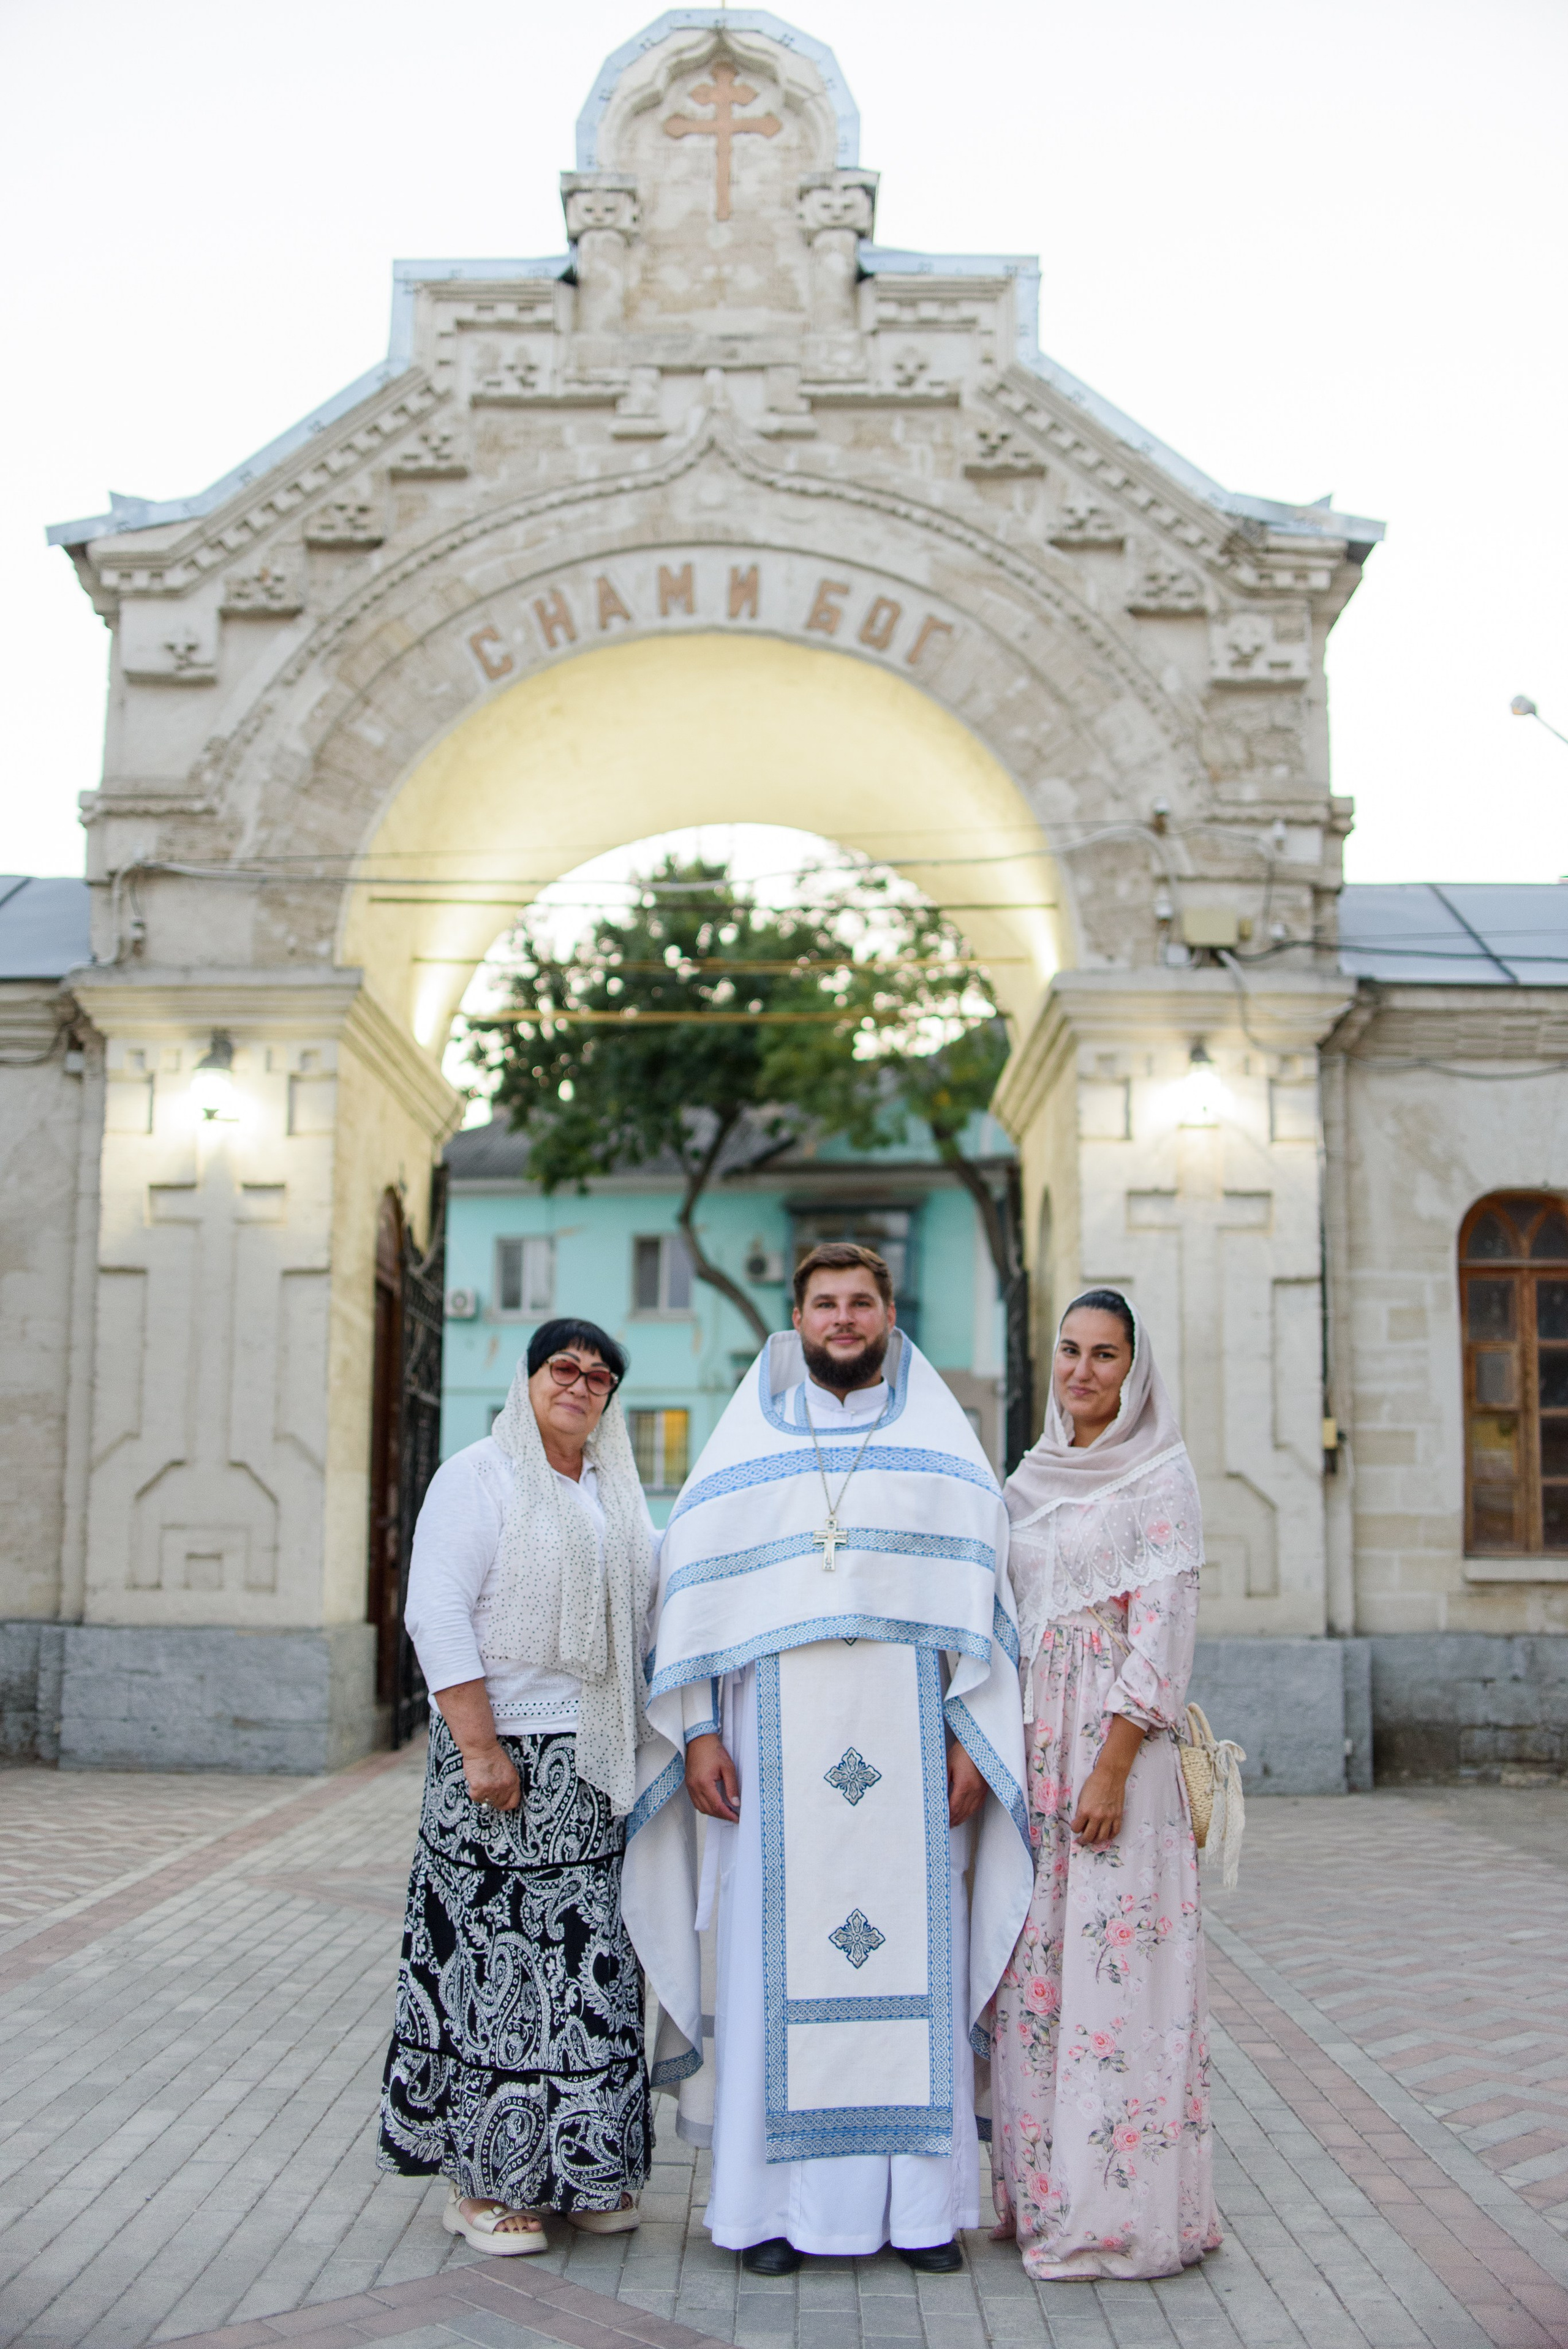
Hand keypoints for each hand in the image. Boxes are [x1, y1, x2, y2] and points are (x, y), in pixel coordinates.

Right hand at [462, 1740, 521, 1811]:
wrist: (481, 1747)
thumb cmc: (493, 1755)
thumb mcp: (508, 1769)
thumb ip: (507, 1783)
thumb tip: (502, 1798)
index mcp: (513, 1781)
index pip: (512, 1803)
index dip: (505, 1804)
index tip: (500, 1802)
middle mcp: (504, 1787)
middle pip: (498, 1803)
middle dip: (492, 1798)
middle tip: (487, 1787)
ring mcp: (491, 1788)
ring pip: (486, 1801)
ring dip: (483, 1793)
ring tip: (482, 1779)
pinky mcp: (479, 1789)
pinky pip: (476, 1797)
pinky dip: (474, 1791)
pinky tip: (476, 1779)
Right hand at [685, 1732, 740, 1820]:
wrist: (699, 1739)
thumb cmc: (713, 1750)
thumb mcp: (728, 1767)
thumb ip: (732, 1787)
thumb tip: (736, 1803)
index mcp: (704, 1783)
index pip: (716, 1806)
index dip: (727, 1814)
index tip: (736, 1817)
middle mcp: (694, 1787)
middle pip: (708, 1810)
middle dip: (721, 1815)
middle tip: (733, 1815)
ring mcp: (690, 1786)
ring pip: (701, 1808)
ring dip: (713, 1812)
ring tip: (725, 1811)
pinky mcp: (689, 1784)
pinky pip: (696, 1802)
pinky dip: (705, 1807)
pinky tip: (714, 1805)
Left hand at [946, 1738, 985, 1825]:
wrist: (979, 1744)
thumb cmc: (962, 1752)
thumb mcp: (947, 1764)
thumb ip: (942, 1781)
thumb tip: (936, 1796)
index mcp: (964, 1785)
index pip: (954, 1808)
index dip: (947, 1817)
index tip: (941, 1821)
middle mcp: (975, 1790)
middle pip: (963, 1812)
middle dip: (953, 1820)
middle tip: (946, 1826)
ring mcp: (982, 1790)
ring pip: (971, 1810)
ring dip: (962, 1818)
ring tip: (954, 1823)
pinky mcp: (986, 1788)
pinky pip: (978, 1805)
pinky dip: (970, 1812)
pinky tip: (966, 1813)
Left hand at [1071, 1714, 1144, 1846]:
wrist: (1110, 1775)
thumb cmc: (1094, 1782)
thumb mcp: (1082, 1796)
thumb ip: (1081, 1810)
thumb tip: (1081, 1821)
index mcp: (1085, 1810)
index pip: (1076, 1828)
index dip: (1074, 1829)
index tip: (1075, 1828)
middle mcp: (1097, 1816)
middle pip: (1089, 1836)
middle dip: (1083, 1840)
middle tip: (1082, 1841)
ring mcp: (1109, 1817)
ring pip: (1102, 1837)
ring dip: (1096, 1841)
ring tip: (1093, 1840)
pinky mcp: (1118, 1816)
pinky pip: (1115, 1831)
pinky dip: (1110, 1836)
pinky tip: (1106, 1835)